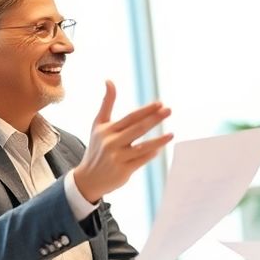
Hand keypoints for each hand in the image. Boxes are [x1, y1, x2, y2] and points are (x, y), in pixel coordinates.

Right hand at [75, 80, 172, 202]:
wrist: (88, 178)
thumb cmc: (97, 147)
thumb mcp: (98, 124)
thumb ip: (107, 103)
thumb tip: (109, 80)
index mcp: (107, 130)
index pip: (130, 117)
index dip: (146, 110)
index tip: (160, 103)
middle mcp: (112, 142)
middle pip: (137, 129)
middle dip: (154, 119)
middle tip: (169, 110)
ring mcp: (118, 157)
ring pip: (142, 147)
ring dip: (158, 140)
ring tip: (171, 134)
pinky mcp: (123, 171)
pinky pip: (141, 161)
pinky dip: (150, 154)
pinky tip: (160, 149)